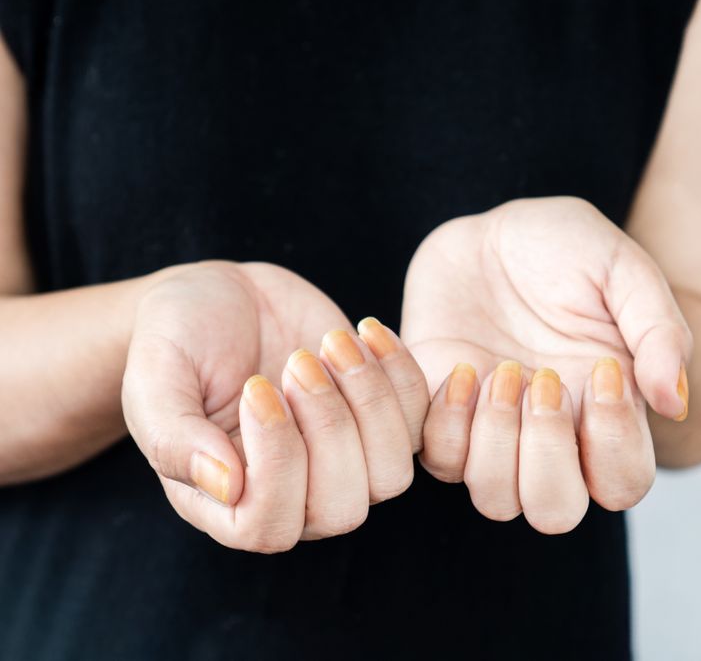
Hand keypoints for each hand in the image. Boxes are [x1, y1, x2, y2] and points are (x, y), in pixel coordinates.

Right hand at [122, 262, 427, 551]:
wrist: (220, 299)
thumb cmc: (176, 342)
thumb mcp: (155, 380)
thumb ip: (173, 438)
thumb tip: (226, 487)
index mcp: (228, 504)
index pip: (268, 526)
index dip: (276, 462)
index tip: (257, 389)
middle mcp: (294, 497)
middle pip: (342, 509)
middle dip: (329, 429)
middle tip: (297, 361)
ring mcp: (345, 463)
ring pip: (392, 473)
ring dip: (371, 403)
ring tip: (331, 343)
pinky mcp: (381, 422)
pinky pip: (420, 421)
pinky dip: (401, 373)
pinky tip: (364, 330)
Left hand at [402, 197, 691, 533]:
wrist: (492, 232)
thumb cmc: (568, 249)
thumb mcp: (624, 271)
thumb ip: (659, 332)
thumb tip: (675, 403)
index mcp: (609, 413)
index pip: (624, 482)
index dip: (615, 445)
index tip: (603, 369)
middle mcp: (552, 437)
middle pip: (554, 510)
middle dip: (546, 455)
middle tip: (542, 379)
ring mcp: (493, 432)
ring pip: (494, 497)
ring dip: (494, 439)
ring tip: (498, 369)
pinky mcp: (442, 413)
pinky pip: (436, 458)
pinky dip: (446, 420)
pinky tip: (462, 365)